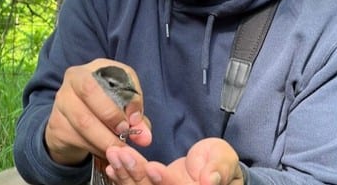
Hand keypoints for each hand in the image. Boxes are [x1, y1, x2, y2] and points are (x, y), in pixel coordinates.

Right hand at [44, 58, 151, 164]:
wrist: (69, 125)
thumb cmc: (102, 109)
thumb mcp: (122, 108)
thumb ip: (136, 119)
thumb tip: (145, 137)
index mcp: (98, 67)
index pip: (119, 73)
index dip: (131, 96)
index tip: (137, 119)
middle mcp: (76, 78)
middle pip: (90, 90)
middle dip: (111, 114)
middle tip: (125, 132)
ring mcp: (62, 100)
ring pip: (84, 120)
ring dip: (105, 138)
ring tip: (119, 149)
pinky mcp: (56, 123)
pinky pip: (76, 138)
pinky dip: (94, 148)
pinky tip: (104, 153)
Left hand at [105, 138, 243, 184]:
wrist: (210, 168)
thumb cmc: (220, 162)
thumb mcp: (224, 160)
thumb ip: (219, 169)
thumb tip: (210, 181)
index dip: (166, 182)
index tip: (152, 166)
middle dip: (135, 174)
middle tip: (121, 153)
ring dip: (124, 173)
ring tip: (114, 154)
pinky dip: (122, 177)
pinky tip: (112, 167)